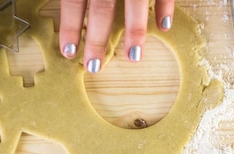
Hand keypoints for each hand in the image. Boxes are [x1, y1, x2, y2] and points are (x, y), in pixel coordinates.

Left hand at [59, 0, 174, 72]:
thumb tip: (73, 6)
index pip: (74, 0)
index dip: (70, 27)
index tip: (68, 52)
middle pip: (102, 7)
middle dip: (97, 39)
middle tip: (94, 66)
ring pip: (136, 1)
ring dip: (135, 30)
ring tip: (134, 57)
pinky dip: (165, 7)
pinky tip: (163, 26)